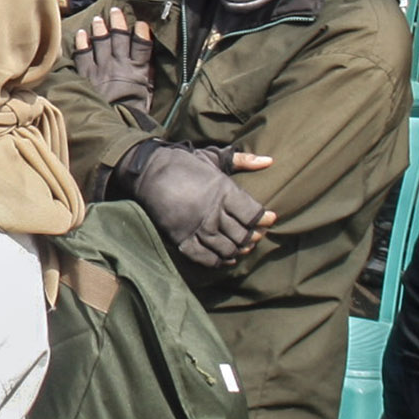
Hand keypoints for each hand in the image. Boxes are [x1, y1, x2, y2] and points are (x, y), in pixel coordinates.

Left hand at [69, 8, 156, 117]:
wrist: (110, 126)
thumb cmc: (132, 113)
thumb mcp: (147, 96)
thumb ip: (148, 78)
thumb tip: (149, 64)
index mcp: (138, 70)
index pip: (142, 45)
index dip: (141, 32)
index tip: (140, 23)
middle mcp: (119, 65)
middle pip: (119, 37)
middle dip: (118, 22)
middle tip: (115, 11)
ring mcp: (101, 68)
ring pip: (100, 42)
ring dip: (99, 29)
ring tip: (99, 19)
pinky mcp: (86, 75)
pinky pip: (82, 54)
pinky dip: (81, 43)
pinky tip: (81, 34)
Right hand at [125, 140, 277, 269]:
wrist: (148, 171)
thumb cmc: (184, 163)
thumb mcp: (213, 157)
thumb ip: (242, 160)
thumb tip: (270, 161)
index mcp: (223, 191)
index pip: (253, 214)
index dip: (264, 219)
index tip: (268, 219)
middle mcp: (212, 212)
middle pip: (242, 234)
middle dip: (253, 236)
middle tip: (256, 234)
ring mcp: (196, 227)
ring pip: (226, 248)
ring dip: (238, 250)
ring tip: (241, 245)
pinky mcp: (181, 238)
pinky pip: (205, 258)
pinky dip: (218, 261)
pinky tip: (225, 257)